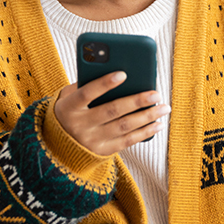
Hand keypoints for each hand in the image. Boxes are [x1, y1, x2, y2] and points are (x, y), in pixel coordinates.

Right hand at [54, 71, 170, 154]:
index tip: (123, 73)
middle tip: (156, 94)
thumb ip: (86, 83)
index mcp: (69, 107)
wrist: (59, 145)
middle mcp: (80, 126)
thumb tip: (116, 71)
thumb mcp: (69, 96)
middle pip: (112, 110)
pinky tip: (158, 124)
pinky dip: (145, 132)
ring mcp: (92, 141)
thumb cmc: (71, 110)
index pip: (87, 93)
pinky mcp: (103, 151)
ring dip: (147, 117)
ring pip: (124, 127)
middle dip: (137, 101)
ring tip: (163, 108)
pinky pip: (128, 141)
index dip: (104, 83)